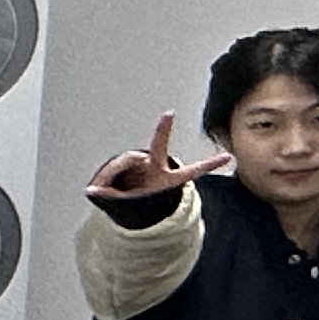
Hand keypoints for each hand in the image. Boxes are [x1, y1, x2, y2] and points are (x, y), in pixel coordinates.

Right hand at [90, 114, 229, 202]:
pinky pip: (111, 169)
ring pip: (123, 164)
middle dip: (162, 131)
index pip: (191, 171)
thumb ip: (112, 197)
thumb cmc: (137, 200)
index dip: (208, 165)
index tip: (226, 157)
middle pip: (158, 147)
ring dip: (109, 178)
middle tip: (168, 115)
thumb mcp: (128, 204)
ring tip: (102, 191)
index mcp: (168, 179)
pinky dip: (102, 182)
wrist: (128, 200)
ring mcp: (142, 161)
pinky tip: (95, 189)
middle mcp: (156, 165)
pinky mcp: (127, 161)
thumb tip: (91, 191)